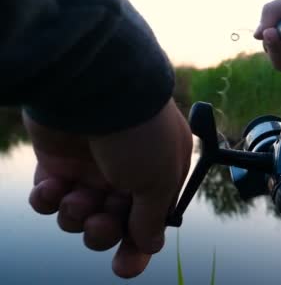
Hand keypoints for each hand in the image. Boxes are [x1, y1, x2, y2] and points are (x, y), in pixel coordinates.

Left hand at [25, 99, 191, 277]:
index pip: (150, 219)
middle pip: (113, 221)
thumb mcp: (160, 178)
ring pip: (80, 213)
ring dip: (76, 215)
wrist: (96, 86)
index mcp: (159, 173)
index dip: (138, 246)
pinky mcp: (59, 160)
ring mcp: (91, 165)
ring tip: (76, 200)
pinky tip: (52, 190)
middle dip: (104, 232)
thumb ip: (152, 217)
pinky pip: (50, 195)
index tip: (124, 266)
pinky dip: (48, 199)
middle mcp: (127, 171)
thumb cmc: (140, 131)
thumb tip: (151, 244)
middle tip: (100, 224)